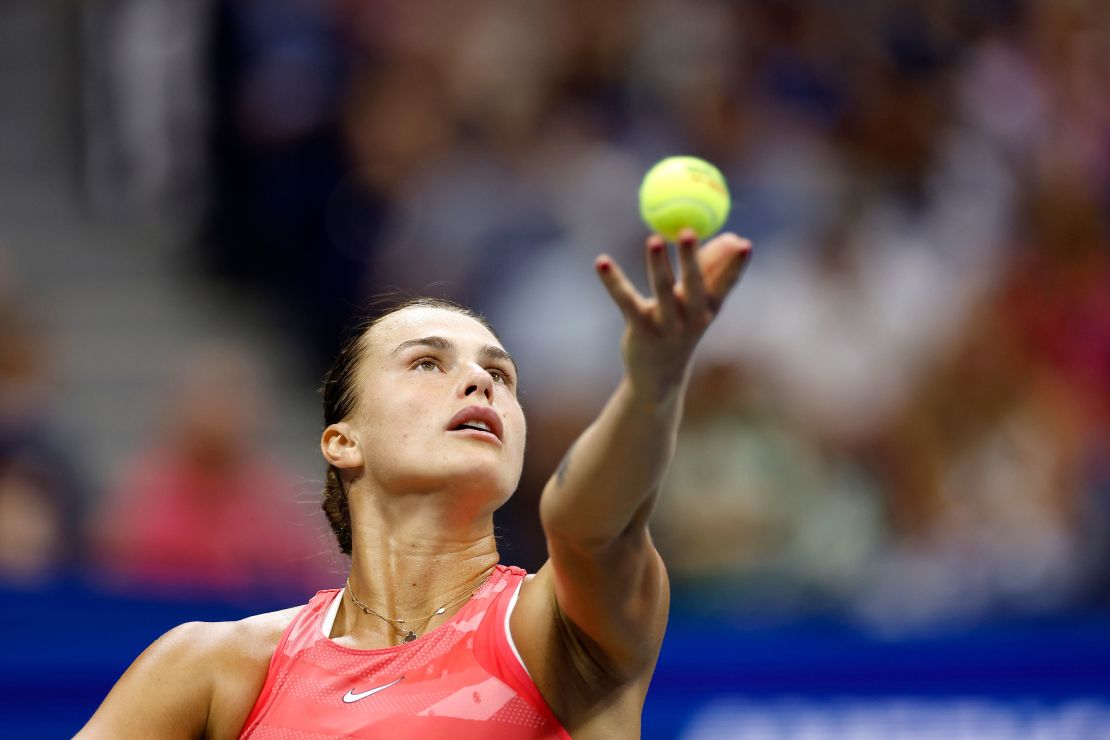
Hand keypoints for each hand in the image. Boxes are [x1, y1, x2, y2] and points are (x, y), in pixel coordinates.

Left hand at [595, 228, 752, 400]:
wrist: (659, 377)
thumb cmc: (682, 329)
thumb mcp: (699, 303)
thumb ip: (712, 270)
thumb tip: (733, 237)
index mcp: (708, 309)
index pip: (725, 283)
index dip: (735, 265)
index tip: (743, 243)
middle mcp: (691, 317)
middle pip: (693, 283)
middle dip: (692, 258)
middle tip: (689, 232)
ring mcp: (665, 324)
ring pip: (662, 289)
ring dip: (658, 264)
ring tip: (653, 240)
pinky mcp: (640, 328)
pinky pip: (625, 300)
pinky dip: (613, 280)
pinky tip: (601, 263)